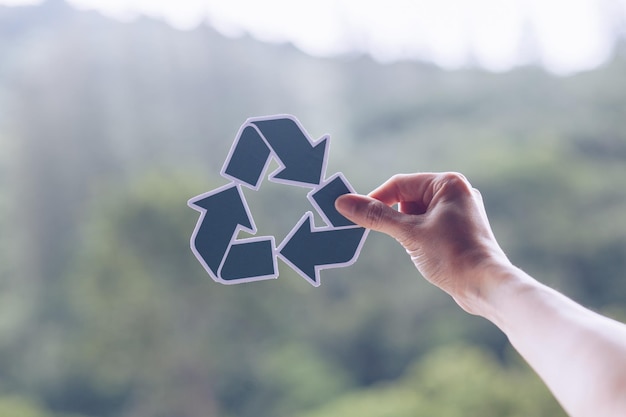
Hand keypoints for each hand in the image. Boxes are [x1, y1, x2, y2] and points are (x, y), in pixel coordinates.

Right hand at [335, 172, 510, 313]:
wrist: (485, 285)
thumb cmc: (452, 254)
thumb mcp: (408, 232)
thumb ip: (375, 216)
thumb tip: (343, 202)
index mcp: (448, 183)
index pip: (400, 184)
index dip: (376, 199)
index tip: (357, 215)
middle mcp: (457, 192)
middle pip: (408, 199)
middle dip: (398, 219)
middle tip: (403, 239)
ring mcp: (460, 212)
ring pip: (417, 215)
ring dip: (409, 231)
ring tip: (424, 249)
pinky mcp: (460, 230)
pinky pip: (428, 227)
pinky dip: (420, 238)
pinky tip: (430, 254)